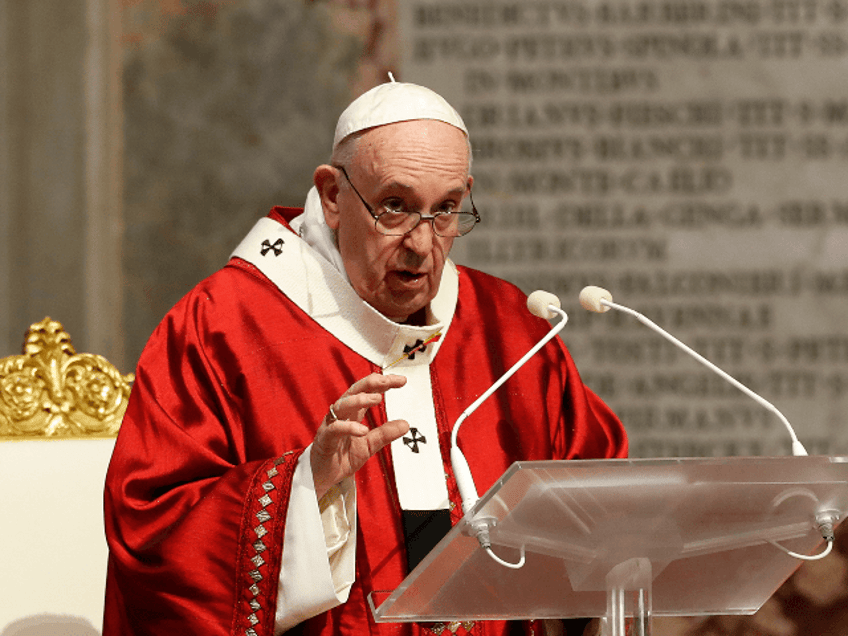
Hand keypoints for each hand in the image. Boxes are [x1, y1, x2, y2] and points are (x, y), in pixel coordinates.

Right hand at [310, 373, 407, 498]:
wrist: (322, 476)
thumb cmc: (341, 457)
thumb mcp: (369, 445)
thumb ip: (385, 434)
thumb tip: (405, 425)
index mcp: (352, 413)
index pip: (368, 392)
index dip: (383, 384)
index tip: (401, 380)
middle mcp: (341, 415)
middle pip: (354, 391)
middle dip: (370, 383)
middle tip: (386, 380)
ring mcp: (331, 425)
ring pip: (342, 405)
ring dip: (359, 400)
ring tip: (376, 399)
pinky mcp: (324, 439)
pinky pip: (335, 429)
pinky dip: (348, 427)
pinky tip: (362, 430)